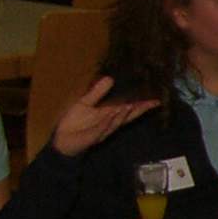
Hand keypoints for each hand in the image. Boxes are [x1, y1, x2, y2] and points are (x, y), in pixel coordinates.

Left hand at [46, 78, 160, 157]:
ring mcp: (101, 131)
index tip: (155, 100)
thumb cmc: (75, 123)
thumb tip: (109, 78)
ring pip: (115, 122)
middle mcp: (109, 124)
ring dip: (123, 114)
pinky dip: (107, 122)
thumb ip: (97, 92)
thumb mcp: (86, 103)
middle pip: (128, 117)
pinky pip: (100, 129)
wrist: (62, 140)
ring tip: (131, 104)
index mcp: (109, 116)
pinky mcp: (90, 137)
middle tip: (152, 103)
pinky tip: (113, 114)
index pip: (129, 110)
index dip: (142, 105)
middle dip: (139, 110)